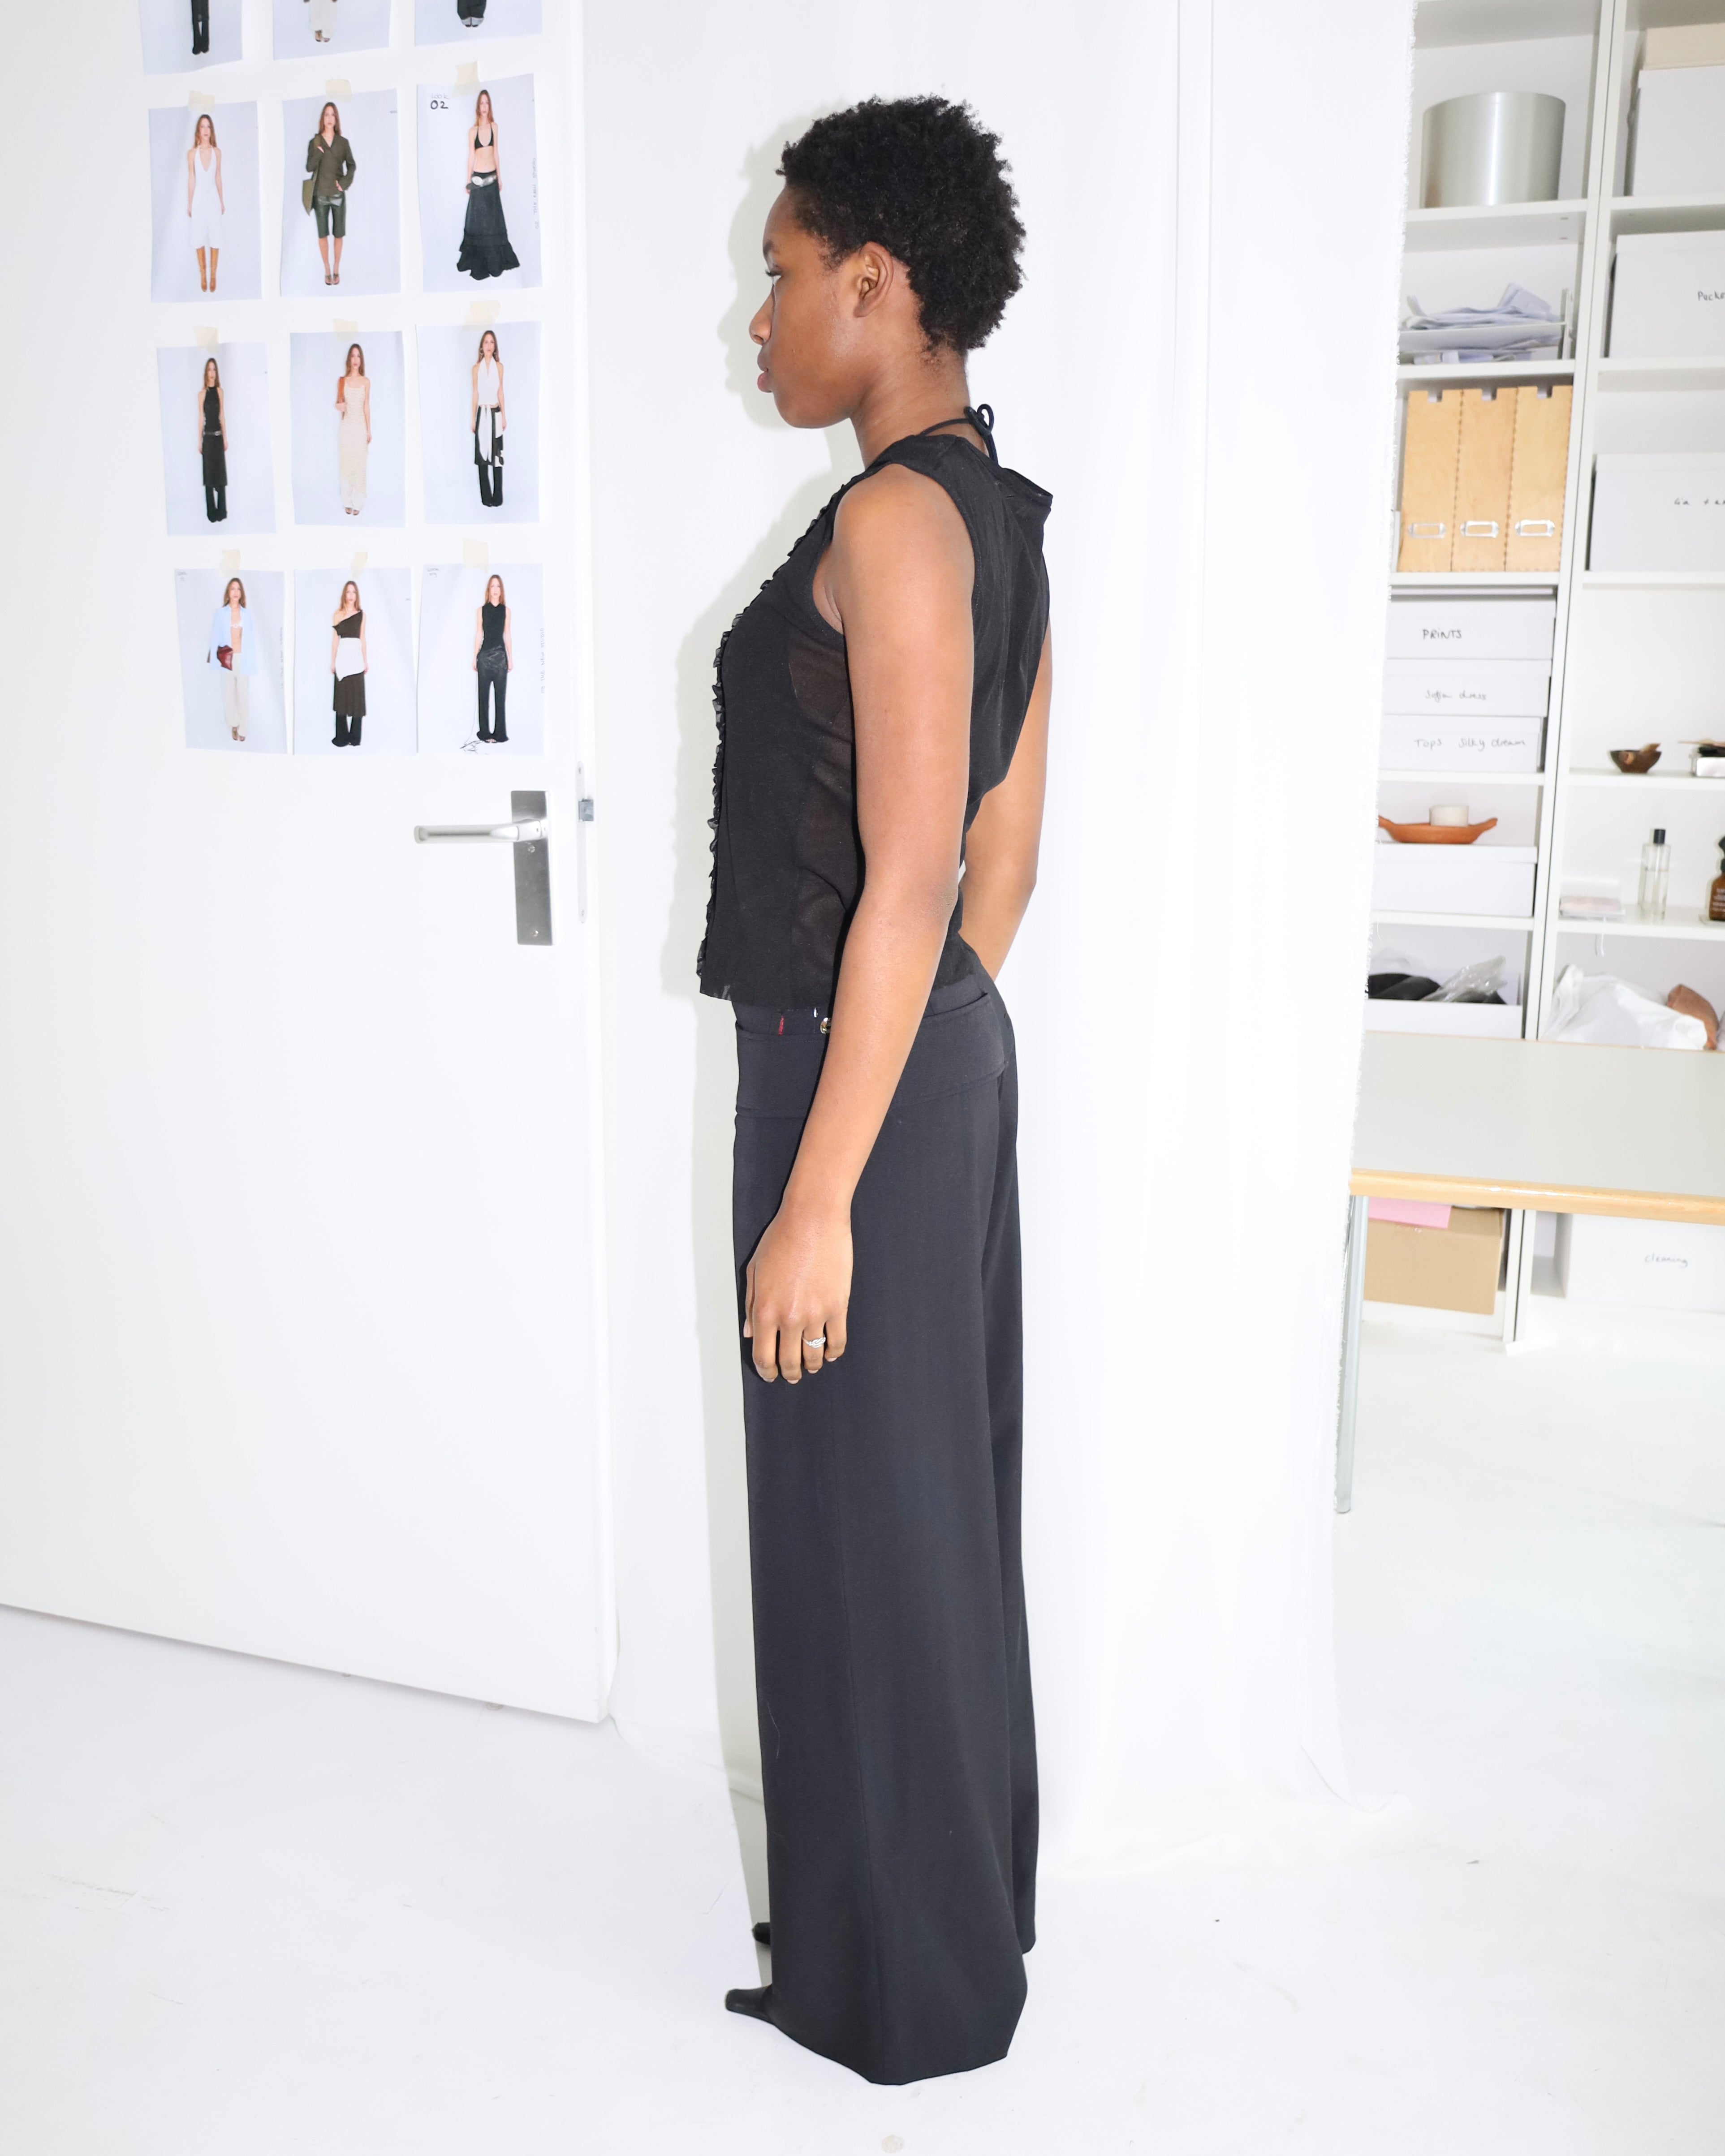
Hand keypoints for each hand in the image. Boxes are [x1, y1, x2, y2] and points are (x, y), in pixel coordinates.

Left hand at [744, 1195, 850, 1383]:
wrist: (813, 1219)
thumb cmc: (782, 1239)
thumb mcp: (755, 1271)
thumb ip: (751, 1305)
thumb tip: (750, 1333)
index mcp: (765, 1310)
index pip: (763, 1355)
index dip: (766, 1371)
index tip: (770, 1375)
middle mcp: (789, 1317)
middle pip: (789, 1361)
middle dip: (789, 1373)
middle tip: (792, 1376)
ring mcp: (815, 1313)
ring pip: (814, 1355)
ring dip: (811, 1366)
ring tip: (811, 1367)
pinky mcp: (838, 1306)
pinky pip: (837, 1340)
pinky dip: (833, 1352)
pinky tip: (830, 1353)